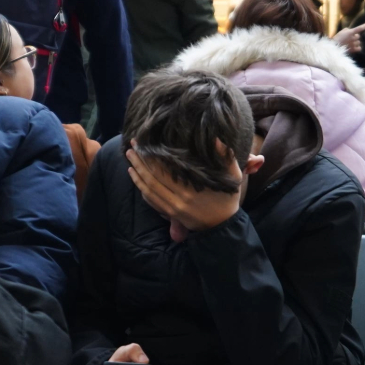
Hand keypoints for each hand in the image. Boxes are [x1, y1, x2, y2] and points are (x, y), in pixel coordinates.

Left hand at [127, 142, 244, 241]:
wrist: (223, 227)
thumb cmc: (228, 199)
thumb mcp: (233, 176)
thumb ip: (226, 157)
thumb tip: (215, 138)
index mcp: (192, 188)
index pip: (166, 169)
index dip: (153, 155)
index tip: (144, 142)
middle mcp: (179, 198)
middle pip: (153, 177)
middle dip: (141, 160)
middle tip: (132, 144)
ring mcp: (173, 207)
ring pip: (149, 188)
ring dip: (137, 171)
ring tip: (130, 156)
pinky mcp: (170, 213)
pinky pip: (151, 199)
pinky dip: (141, 186)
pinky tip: (134, 175)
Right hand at [333, 21, 364, 53]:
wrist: (334, 47)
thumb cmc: (337, 39)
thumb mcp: (342, 31)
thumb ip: (348, 30)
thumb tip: (351, 31)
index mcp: (350, 32)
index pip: (359, 28)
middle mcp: (353, 38)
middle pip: (358, 36)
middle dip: (355, 37)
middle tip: (349, 38)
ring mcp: (353, 44)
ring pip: (359, 42)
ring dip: (356, 42)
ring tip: (349, 43)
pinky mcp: (353, 50)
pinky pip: (359, 48)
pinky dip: (357, 48)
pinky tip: (354, 47)